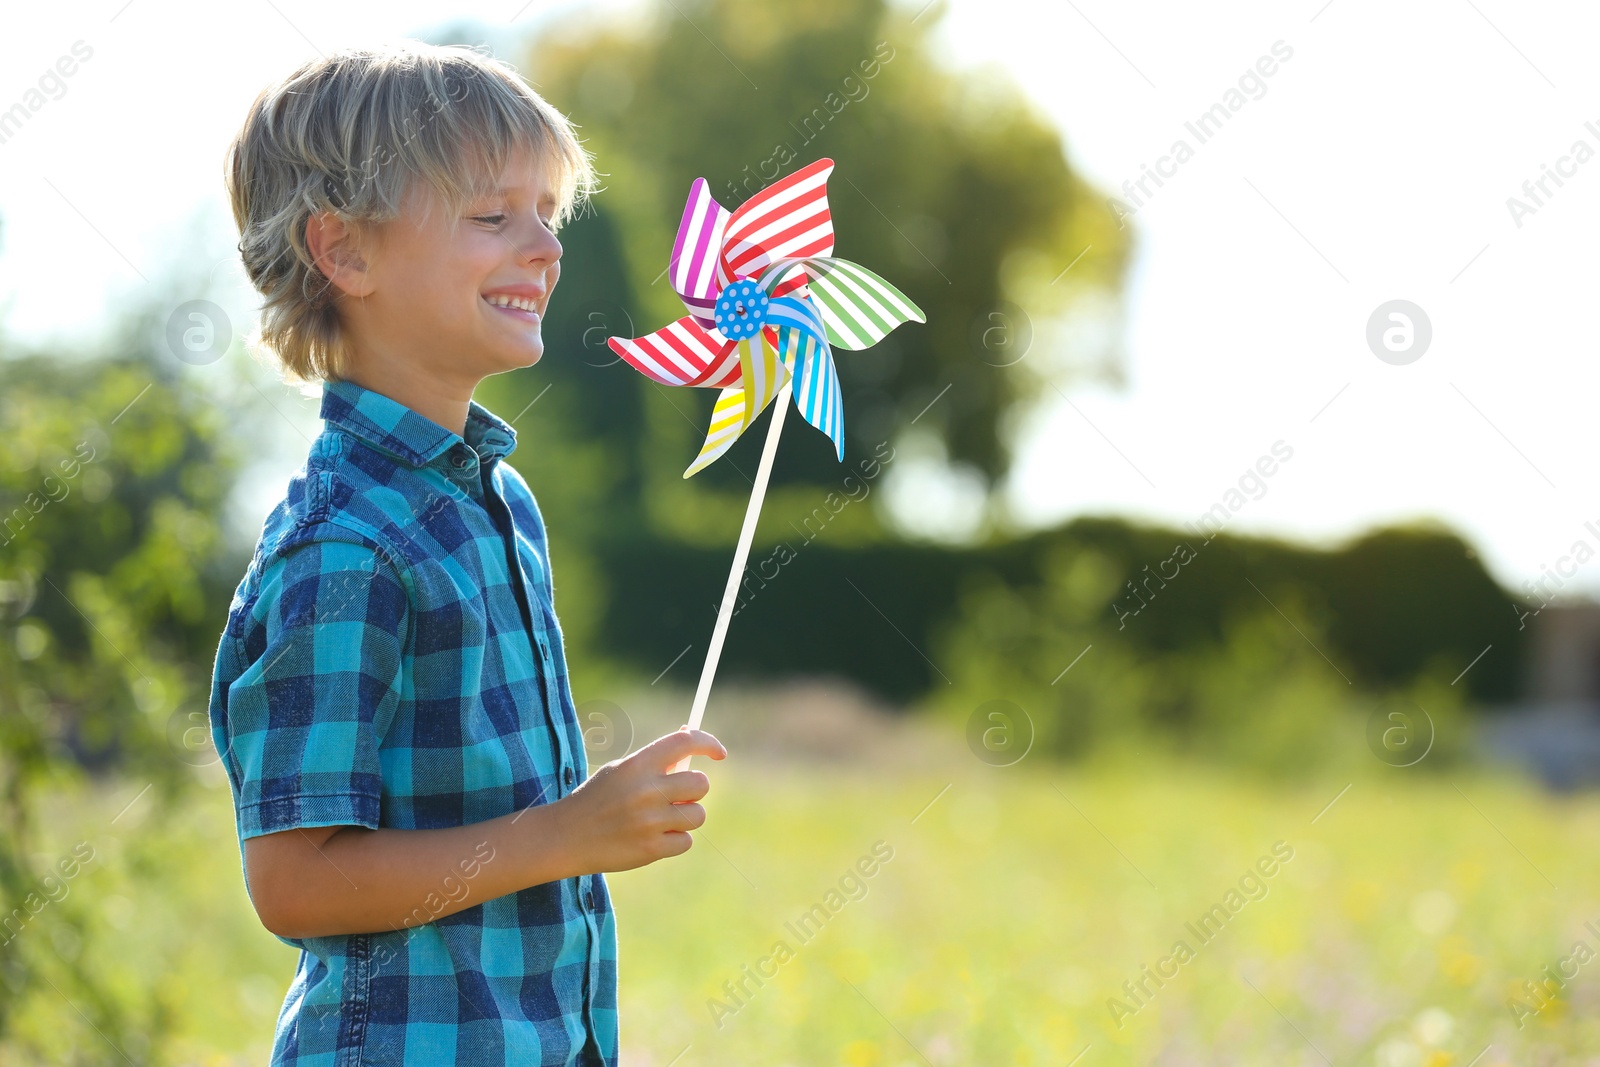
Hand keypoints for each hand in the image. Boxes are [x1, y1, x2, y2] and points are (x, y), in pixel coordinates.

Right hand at [555, 727, 726, 873]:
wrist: (565, 837)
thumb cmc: (597, 799)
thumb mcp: (621, 770)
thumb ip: (655, 760)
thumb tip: (690, 740)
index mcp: (638, 764)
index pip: (685, 742)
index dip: (708, 743)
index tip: (719, 753)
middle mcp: (646, 790)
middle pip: (701, 784)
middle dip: (694, 790)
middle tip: (676, 795)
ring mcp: (650, 821)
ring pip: (698, 815)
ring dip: (686, 816)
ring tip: (661, 819)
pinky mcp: (651, 849)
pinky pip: (686, 841)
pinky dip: (675, 840)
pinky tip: (653, 838)